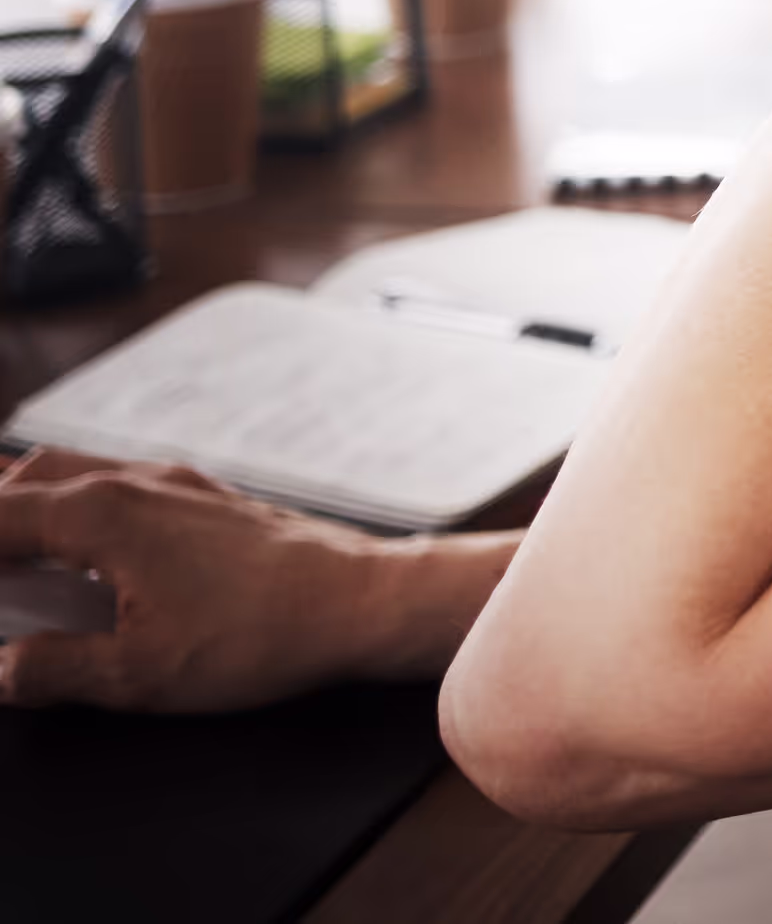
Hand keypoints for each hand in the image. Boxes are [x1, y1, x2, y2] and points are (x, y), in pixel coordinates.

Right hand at [0, 449, 413, 712]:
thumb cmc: (259, 634)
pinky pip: (116, 486)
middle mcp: (134, 483)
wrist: (358, 599)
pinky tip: (78, 545)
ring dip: (26, 503)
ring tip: (12, 552)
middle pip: (25, 481)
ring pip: (72, 474)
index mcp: (102, 515)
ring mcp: (173, 485)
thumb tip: (5, 669)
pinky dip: (73, 506)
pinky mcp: (202, 500)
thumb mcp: (137, 675)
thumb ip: (54, 669)